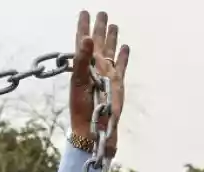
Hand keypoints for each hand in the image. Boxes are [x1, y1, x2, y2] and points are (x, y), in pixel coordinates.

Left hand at [69, 11, 128, 157]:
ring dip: (112, 38)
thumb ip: (82, 60)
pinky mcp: (117, 82)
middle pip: (98, 42)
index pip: (83, 41)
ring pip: (110, 51)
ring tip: (113, 25)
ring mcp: (107, 74)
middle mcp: (96, 67)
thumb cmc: (83, 108)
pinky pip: (121, 65)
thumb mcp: (79, 82)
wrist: (95, 128)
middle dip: (99, 28)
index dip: (83, 26)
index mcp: (84, 65)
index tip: (84, 12)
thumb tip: (85, 38)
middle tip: (102, 12)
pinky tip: (125, 47)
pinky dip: (123, 56)